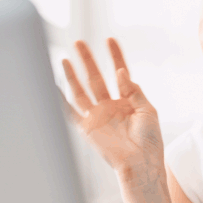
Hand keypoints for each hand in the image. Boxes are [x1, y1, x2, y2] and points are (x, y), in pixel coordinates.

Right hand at [60, 38, 163, 176]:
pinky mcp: (88, 128)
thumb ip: (133, 90)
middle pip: (96, 78)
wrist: (142, 163)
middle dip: (88, 60)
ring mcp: (98, 116)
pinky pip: (71, 112)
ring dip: (73, 75)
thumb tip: (121, 72)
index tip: (109, 40)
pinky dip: (60, 100)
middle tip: (79, 42)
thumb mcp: (148, 110)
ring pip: (81, 91)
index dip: (115, 56)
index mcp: (127, 100)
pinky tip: (53, 86)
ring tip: (65, 58)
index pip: (119, 72)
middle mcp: (110, 106)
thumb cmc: (149, 141)